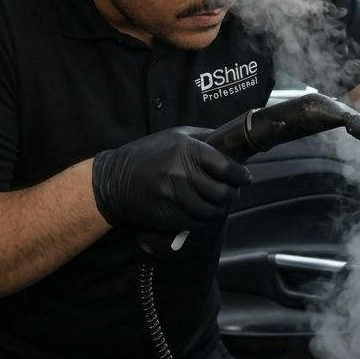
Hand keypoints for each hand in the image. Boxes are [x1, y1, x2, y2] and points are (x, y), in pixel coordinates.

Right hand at [92, 127, 251, 231]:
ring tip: (217, 202)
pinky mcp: (166, 214)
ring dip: (218, 209)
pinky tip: (200, 211)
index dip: (240, 175)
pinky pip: (194, 223)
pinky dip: (202, 220)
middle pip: (222, 192)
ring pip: (210, 211)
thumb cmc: (150, 153)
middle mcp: (181, 173)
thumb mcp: (176, 136)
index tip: (244, 177)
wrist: (116, 179)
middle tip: (231, 191)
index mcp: (187, 150)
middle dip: (231, 193)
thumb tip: (233, 141)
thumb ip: (205, 138)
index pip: (227, 167)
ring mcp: (173, 196)